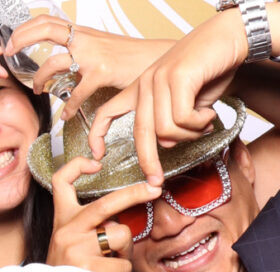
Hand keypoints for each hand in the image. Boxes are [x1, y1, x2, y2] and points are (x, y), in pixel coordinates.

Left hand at [7, 18, 172, 119]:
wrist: (157, 59)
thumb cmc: (128, 57)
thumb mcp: (100, 46)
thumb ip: (80, 49)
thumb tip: (63, 57)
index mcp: (83, 34)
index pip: (49, 20)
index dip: (27, 27)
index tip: (11, 40)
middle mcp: (85, 40)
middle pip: (47, 29)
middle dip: (22, 39)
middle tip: (9, 53)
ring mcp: (92, 55)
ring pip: (53, 64)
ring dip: (39, 80)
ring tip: (37, 91)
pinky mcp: (102, 73)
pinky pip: (76, 93)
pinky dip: (69, 107)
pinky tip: (67, 115)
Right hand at [46, 156, 161, 271]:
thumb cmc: (68, 268)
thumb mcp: (69, 240)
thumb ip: (89, 224)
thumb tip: (118, 220)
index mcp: (63, 220)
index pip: (61, 182)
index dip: (76, 166)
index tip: (95, 163)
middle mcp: (66, 230)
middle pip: (105, 203)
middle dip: (134, 194)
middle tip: (154, 189)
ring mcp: (76, 248)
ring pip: (121, 235)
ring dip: (125, 250)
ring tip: (110, 261)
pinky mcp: (87, 268)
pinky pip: (123, 264)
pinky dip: (122, 271)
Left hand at [87, 9, 247, 184]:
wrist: (231, 35)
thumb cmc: (210, 69)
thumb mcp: (187, 102)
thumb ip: (172, 122)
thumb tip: (165, 144)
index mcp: (140, 89)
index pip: (106, 111)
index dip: (96, 134)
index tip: (97, 156)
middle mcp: (145, 83)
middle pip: (140, 132)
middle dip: (148, 161)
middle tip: (157, 180)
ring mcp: (159, 78)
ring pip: (165, 128)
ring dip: (189, 134)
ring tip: (204, 123)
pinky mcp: (176, 77)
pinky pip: (181, 118)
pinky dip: (199, 123)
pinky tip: (209, 114)